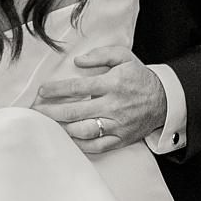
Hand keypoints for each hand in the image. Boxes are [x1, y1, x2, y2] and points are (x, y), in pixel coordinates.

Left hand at [33, 45, 168, 154]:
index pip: (77, 87)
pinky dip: (80, 144)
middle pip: (74, 111)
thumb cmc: (140, 78)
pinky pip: (96, 146)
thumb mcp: (125, 57)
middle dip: (50, 111)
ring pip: (82, 130)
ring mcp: (117, 124)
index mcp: (112, 84)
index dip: (56, 89)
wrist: (164, 101)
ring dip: (62, 127)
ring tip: (49, 124)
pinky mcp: (121, 138)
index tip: (42, 91)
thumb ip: (101, 55)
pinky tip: (68, 137)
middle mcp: (113, 106)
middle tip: (36, 111)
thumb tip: (77, 61)